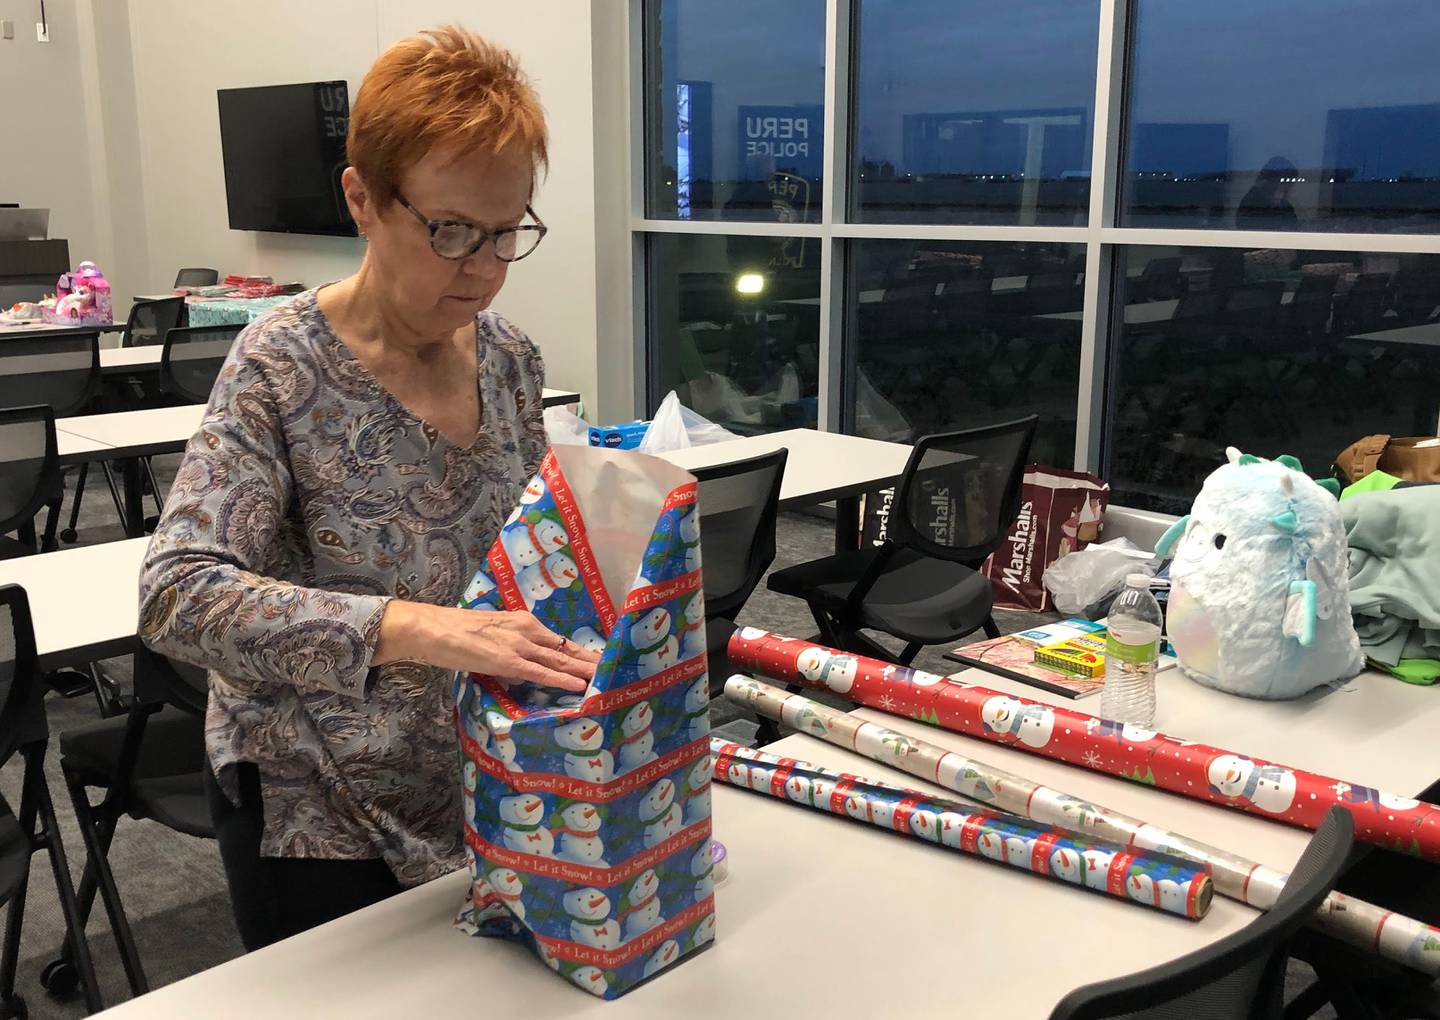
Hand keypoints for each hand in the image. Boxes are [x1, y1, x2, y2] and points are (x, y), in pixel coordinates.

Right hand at [374, 600, 598, 691]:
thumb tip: (521, 661)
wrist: (433, 627)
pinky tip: (578, 685)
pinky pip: (541, 673)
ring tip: (606, 678)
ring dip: (584, 671)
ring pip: (560, 660)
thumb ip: (510, 643)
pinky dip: (562, 680)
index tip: (598, 659)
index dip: (579, 652)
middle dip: (591, 661)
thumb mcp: (492, 632)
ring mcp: (519, 645)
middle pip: (566, 649)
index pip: (558, 640)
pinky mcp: (508, 660)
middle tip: (614, 669)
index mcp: (523, 622)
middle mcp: (527, 630)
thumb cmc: (455, 631)